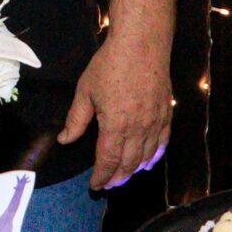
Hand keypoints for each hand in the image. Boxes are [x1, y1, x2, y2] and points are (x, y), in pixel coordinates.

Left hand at [58, 33, 172, 190]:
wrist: (141, 46)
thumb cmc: (109, 66)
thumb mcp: (85, 91)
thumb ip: (76, 120)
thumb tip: (65, 140)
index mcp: (115, 126)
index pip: (108, 161)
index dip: (101, 176)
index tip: (95, 185)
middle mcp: (138, 129)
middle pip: (128, 163)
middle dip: (117, 177)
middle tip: (108, 185)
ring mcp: (155, 123)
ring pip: (146, 157)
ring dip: (134, 170)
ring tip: (124, 176)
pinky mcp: (166, 115)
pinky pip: (161, 143)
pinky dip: (154, 156)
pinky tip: (148, 162)